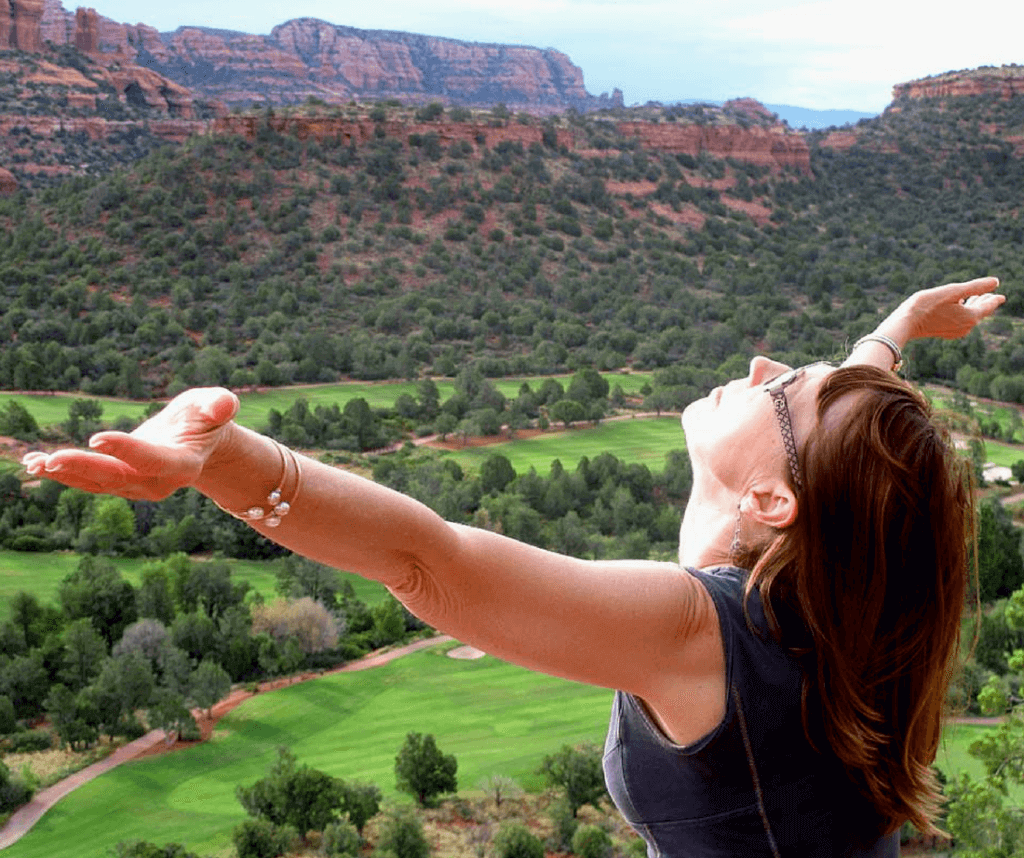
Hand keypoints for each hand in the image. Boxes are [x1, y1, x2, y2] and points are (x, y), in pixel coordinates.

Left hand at [22, 387, 239, 500]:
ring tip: (33, 463)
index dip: (126, 450)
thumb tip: (223, 403)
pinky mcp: (118, 482)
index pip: (151, 460)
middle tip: (51, 460)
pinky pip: (87, 480)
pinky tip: (32, 462)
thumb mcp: (215, 404)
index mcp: (182, 464)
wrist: (201, 442)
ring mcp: (135, 486)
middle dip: (83, 469)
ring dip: (64, 474)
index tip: (96, 436)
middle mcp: (157, 483)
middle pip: (117, 478)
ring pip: (96, 483)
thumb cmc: (207, 416)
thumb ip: (219, 404)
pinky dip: (61, 472)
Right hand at [892, 276, 1004, 341]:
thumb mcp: (952, 291)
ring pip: (969, 317)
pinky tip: (956, 307)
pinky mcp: (944, 333)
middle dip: (984, 302)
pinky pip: (959, 322)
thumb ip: (976, 287)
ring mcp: (955, 332)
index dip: (995, 299)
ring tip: (973, 298)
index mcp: (970, 316)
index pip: (988, 306)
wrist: (905, 323)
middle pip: (979, 312)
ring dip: (972, 306)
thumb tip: (996, 282)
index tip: (1001, 296)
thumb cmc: (927, 305)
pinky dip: (962, 313)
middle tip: (989, 295)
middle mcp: (966, 327)